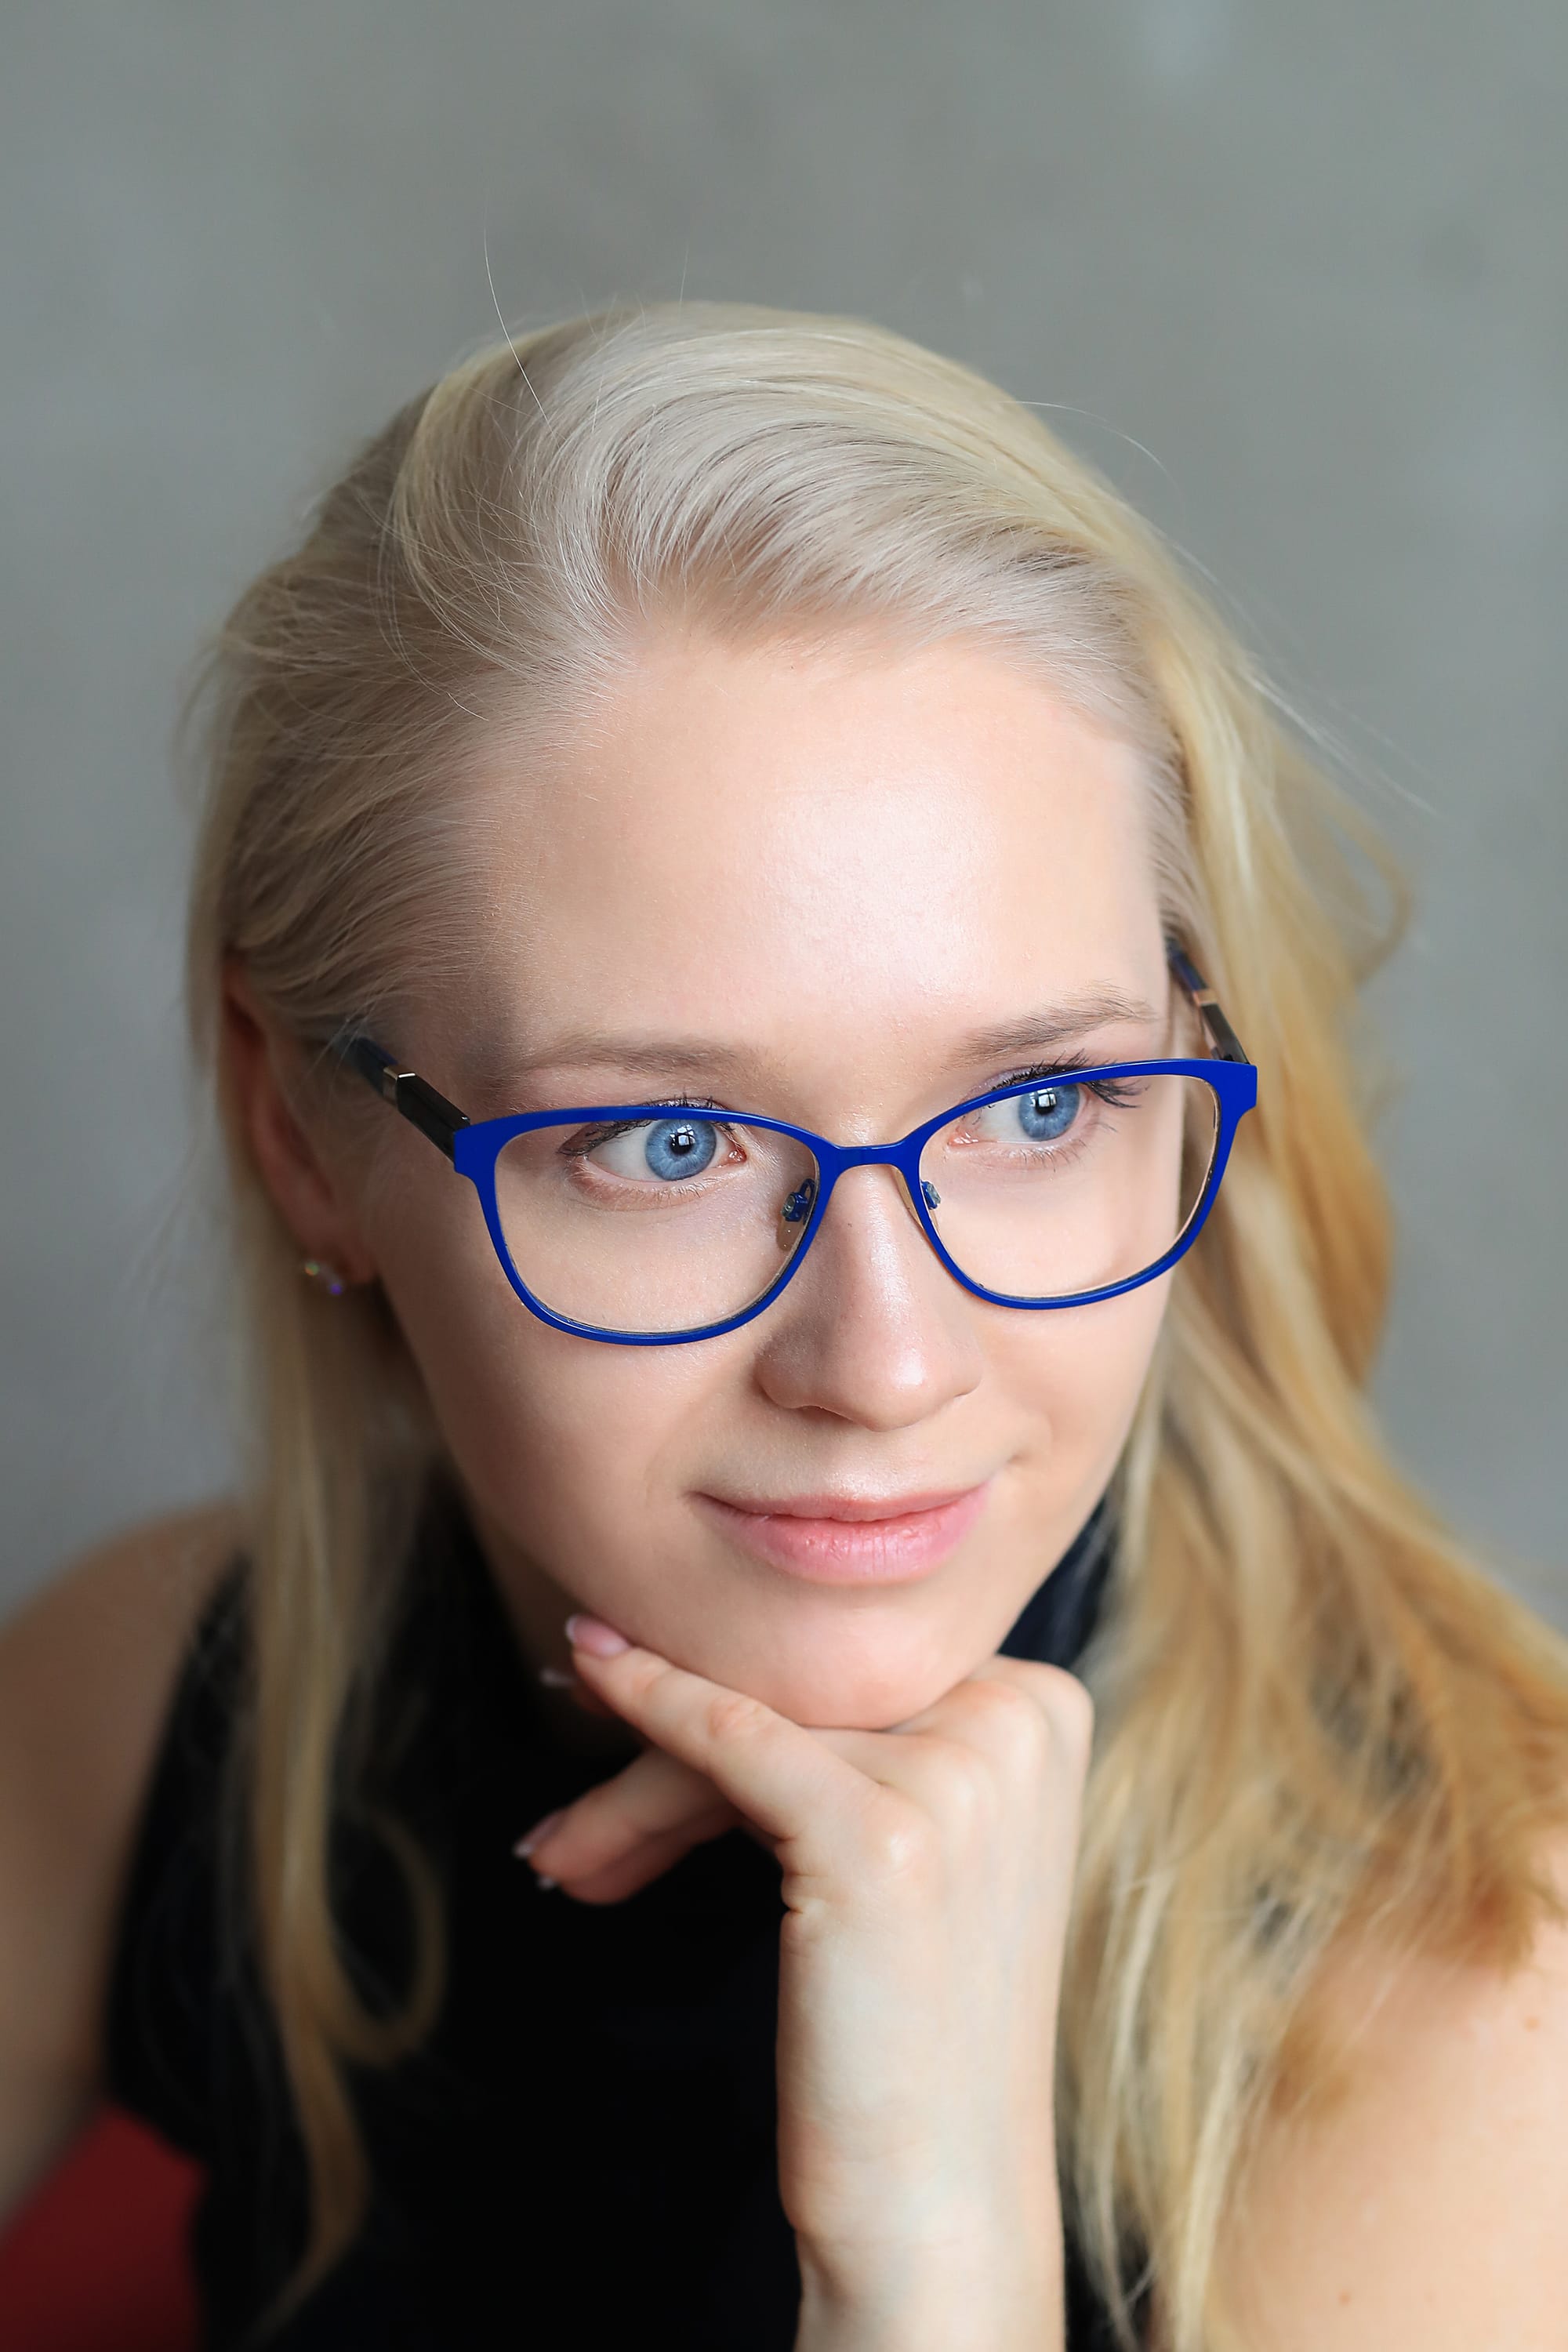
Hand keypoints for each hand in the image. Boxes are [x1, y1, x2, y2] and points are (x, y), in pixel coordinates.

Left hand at [520, 1618, 1091, 2348]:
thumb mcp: (921, 1841)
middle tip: (580, 1814)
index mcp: (1043, 1703)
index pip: (855, 1670)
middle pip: (804, 1692)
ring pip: (751, 1722)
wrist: (939, 2196)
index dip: (738, 1694)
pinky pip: (729, 1739)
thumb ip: (869, 1734)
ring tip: (566, 1851)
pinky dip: (649, 1706)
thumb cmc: (912, 2026)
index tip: (631, 1697)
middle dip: (676, 1747)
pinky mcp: (881, 1829)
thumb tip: (714, 1644)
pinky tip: (594, 1672)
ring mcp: (961, 1771)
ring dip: (638, 1791)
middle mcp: (1019, 1718)